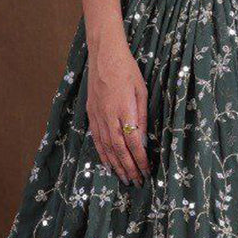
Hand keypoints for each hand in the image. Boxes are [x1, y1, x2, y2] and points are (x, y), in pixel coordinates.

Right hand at [85, 32, 150, 185]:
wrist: (103, 55)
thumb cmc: (127, 70)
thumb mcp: (141, 91)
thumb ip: (142, 116)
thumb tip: (143, 139)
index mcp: (124, 110)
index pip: (133, 142)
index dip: (140, 159)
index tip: (147, 171)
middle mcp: (109, 116)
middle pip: (118, 149)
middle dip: (129, 168)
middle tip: (137, 182)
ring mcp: (98, 116)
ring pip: (106, 147)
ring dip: (116, 165)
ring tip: (124, 179)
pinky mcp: (91, 114)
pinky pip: (97, 140)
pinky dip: (103, 154)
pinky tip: (108, 164)